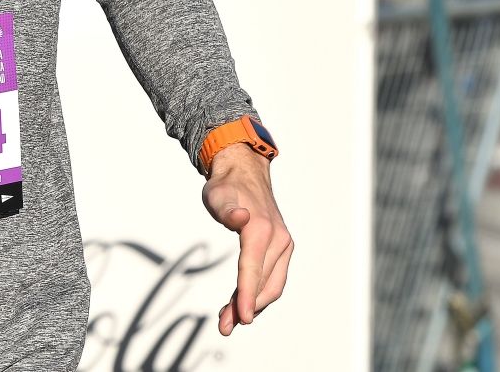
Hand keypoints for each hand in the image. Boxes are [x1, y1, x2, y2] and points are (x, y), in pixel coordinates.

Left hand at [203, 144, 292, 335]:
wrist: (243, 174)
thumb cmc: (226, 187)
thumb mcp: (217, 195)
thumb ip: (227, 210)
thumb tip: (240, 219)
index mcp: (260, 229)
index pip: (253, 269)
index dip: (245, 295)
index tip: (240, 317)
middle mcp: (278, 240)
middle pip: (263, 283)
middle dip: (245, 307)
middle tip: (224, 325)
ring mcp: (282, 246)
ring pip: (270, 285)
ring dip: (251, 305)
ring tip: (228, 320)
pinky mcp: (280, 250)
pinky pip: (271, 278)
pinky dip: (256, 293)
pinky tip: (240, 304)